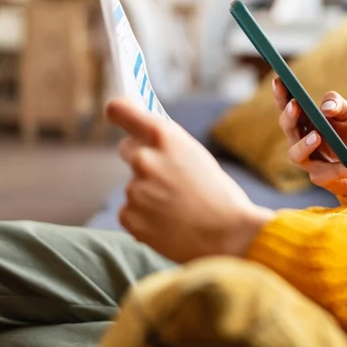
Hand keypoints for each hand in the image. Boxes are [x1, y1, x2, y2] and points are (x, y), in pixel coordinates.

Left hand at [107, 98, 273, 262]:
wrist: (229, 236)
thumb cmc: (219, 195)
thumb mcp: (196, 157)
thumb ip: (168, 146)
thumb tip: (145, 138)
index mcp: (164, 137)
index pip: (120, 110)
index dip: (118, 112)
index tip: (117, 114)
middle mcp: (144, 159)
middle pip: (126, 149)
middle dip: (141, 159)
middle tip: (165, 176)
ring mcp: (135, 189)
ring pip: (133, 185)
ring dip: (147, 194)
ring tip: (177, 208)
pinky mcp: (130, 217)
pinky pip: (130, 212)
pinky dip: (144, 218)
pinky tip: (168, 224)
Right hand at [273, 78, 346, 199]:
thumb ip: (338, 104)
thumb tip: (326, 108)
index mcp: (305, 122)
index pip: (288, 106)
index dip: (281, 95)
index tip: (279, 80)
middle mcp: (301, 141)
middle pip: (287, 129)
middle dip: (289, 117)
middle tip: (295, 105)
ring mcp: (309, 161)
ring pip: (296, 155)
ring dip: (304, 144)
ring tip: (316, 136)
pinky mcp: (322, 178)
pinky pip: (331, 173)